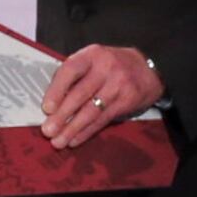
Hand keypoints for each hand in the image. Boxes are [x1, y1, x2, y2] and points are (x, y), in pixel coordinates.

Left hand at [41, 44, 163, 149]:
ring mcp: (119, 85)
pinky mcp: (127, 100)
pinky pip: (103, 119)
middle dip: (62, 115)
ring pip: (92, 110)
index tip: (47, 108)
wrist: (148, 69)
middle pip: (81, 94)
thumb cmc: (112, 66)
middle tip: (47, 131)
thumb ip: (75, 77)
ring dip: (73, 128)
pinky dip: (87, 131)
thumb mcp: (94, 61)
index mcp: (92, 55)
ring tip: (59, 141)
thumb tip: (51, 105)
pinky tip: (75, 140)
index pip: (71, 70)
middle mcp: (106, 68)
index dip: (57, 90)